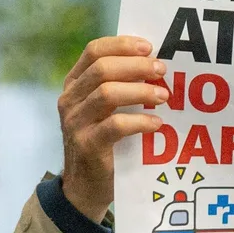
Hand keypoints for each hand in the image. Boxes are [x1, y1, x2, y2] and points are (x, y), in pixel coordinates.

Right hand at [59, 36, 168, 222]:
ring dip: (140, 92)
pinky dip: (140, 122)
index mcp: (74, 84)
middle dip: (136, 66)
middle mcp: (70, 100)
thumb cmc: (103, 143)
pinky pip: (115, 126)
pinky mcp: (87, 145)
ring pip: (107, 93)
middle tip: (161, 71)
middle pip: (101, 69)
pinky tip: (157, 124)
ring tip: (163, 96)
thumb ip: (120, 87)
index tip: (149, 47)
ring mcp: (75, 123)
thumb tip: (155, 65)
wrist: (85, 187)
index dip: (122, 45)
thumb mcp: (105, 111)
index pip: (93, 51)